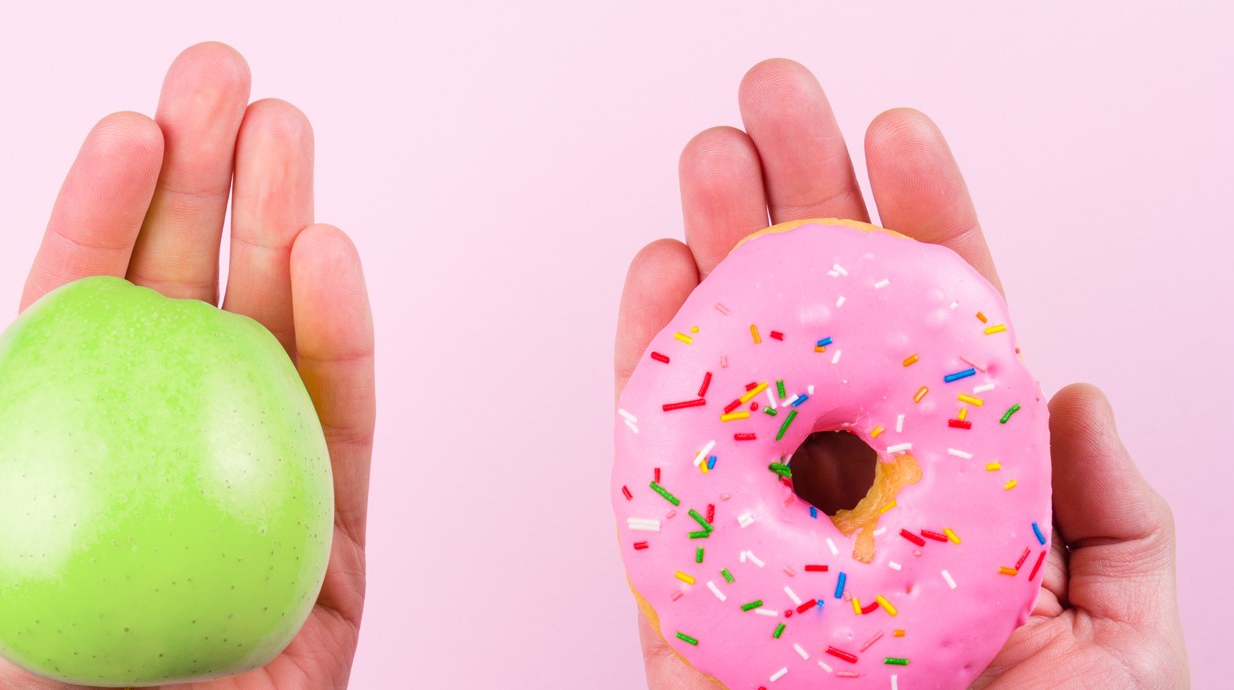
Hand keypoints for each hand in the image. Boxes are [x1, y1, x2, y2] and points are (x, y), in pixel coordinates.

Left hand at [0, 42, 373, 688]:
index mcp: (75, 442)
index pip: (86, 305)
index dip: (103, 210)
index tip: (128, 129)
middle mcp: (170, 440)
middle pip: (192, 289)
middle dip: (208, 172)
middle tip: (222, 81)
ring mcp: (260, 476)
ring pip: (278, 331)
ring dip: (285, 219)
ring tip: (284, 134)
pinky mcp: (335, 532)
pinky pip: (345, 424)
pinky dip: (344, 336)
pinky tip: (327, 254)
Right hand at [613, 59, 1188, 688]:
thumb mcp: (1125, 653)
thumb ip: (1117, 522)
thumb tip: (1072, 392)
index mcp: (958, 500)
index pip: (936, 342)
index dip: (921, 228)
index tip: (901, 135)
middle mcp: (852, 502)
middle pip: (817, 331)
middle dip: (794, 205)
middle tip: (772, 106)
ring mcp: (761, 536)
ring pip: (727, 374)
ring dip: (712, 259)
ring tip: (705, 160)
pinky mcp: (682, 588)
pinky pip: (653, 468)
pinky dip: (642, 367)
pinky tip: (652, 280)